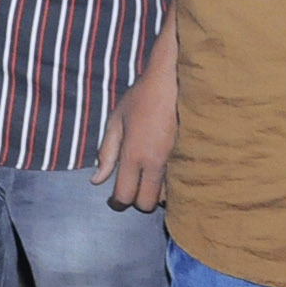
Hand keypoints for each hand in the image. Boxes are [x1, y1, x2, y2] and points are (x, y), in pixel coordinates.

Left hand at [90, 55, 176, 212]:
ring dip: (154, 194)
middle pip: (146, 204)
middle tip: (131, 189)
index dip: (117, 203)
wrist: (174, 82)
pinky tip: (161, 172)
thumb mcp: (116, 121)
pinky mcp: (188, 158)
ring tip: (146, 179)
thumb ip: (107, 152)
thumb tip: (96, 180)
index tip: (114, 200)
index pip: (124, 195)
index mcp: (133, 154)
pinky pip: (177, 183)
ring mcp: (174, 161)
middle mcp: (154, 163)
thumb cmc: (141, 98)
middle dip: (136, 202)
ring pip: (164, 197)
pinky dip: (168, 184)